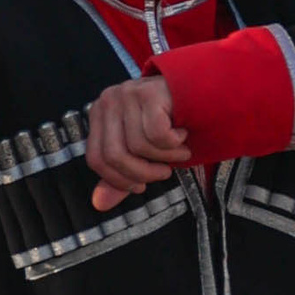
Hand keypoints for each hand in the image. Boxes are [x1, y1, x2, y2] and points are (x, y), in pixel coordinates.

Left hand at [86, 71, 190, 210]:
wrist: (199, 90)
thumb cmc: (168, 123)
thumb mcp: (142, 153)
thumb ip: (121, 176)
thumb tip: (99, 203)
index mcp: (99, 115)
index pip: (95, 158)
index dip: (117, 179)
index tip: (139, 186)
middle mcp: (108, 101)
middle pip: (114, 155)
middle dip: (142, 173)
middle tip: (164, 173)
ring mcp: (126, 94)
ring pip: (138, 146)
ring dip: (165, 156)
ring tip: (179, 150)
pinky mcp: (148, 92)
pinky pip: (157, 134)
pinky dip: (174, 143)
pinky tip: (183, 134)